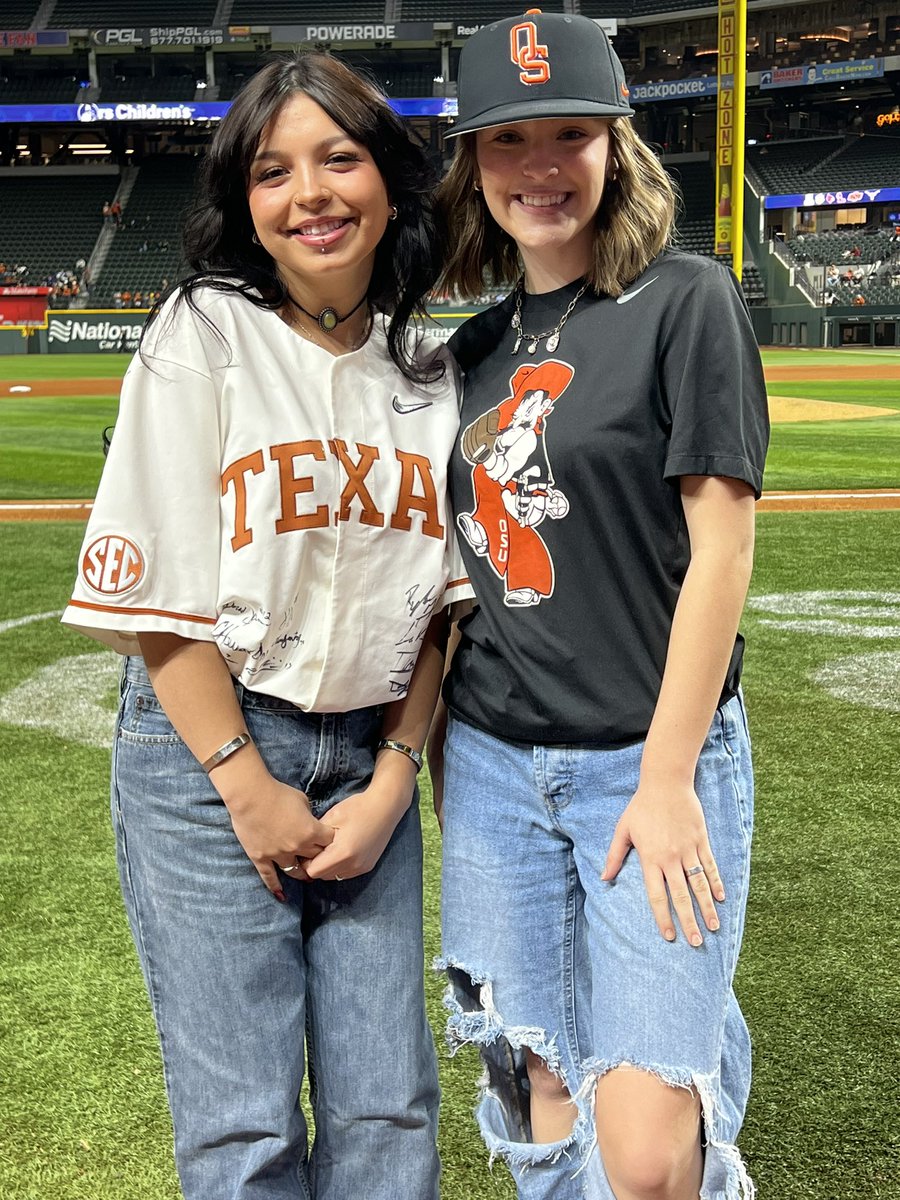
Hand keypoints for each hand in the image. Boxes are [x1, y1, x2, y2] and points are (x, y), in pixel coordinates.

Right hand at [223, 777, 333, 896]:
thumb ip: (309, 814)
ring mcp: (278, 854)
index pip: (329, 842)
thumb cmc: (278, 793)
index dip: (331, 841)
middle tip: (321, 860)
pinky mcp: (261, 857)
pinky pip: (269, 877)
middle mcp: (296, 847)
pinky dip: (275, 887)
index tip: (331, 841)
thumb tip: (310, 821)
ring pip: (294, 871)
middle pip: (314, 857)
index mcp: (310, 831)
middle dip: (319, 857)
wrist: (250, 796)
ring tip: (307, 877)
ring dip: (302, 874)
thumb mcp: (302, 800)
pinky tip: (281, 896)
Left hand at [296, 786, 406, 881]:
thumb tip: (304, 846)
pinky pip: (346, 873)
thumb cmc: (358, 808)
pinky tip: (342, 850)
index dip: (307, 861)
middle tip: (318, 847)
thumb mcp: (332, 816)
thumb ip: (316, 835)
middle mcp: (353, 865)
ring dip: (328, 867)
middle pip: (323, 876)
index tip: (308, 848)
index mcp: (342, 853)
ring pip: (334, 876)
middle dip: (316, 864)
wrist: (385, 807)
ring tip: (330, 848)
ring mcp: (362, 868)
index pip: (313, 871)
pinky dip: (340, 866)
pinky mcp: (367, 867)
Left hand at [601, 781, 724, 944]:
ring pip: (700, 884)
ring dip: (707, 908)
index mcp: (651, 858)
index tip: (669, 936)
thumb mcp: (623, 829)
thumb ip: (614, 855)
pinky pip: (710, 866)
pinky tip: (721, 898)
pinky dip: (716, 883)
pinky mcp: (701, 840)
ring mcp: (689, 850)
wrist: (666, 783)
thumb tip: (604, 878)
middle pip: (681, 896)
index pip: (657, 895)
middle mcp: (671, 858)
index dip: (663, 917)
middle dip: (689, 922)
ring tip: (713, 928)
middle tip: (696, 944)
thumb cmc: (642, 806)